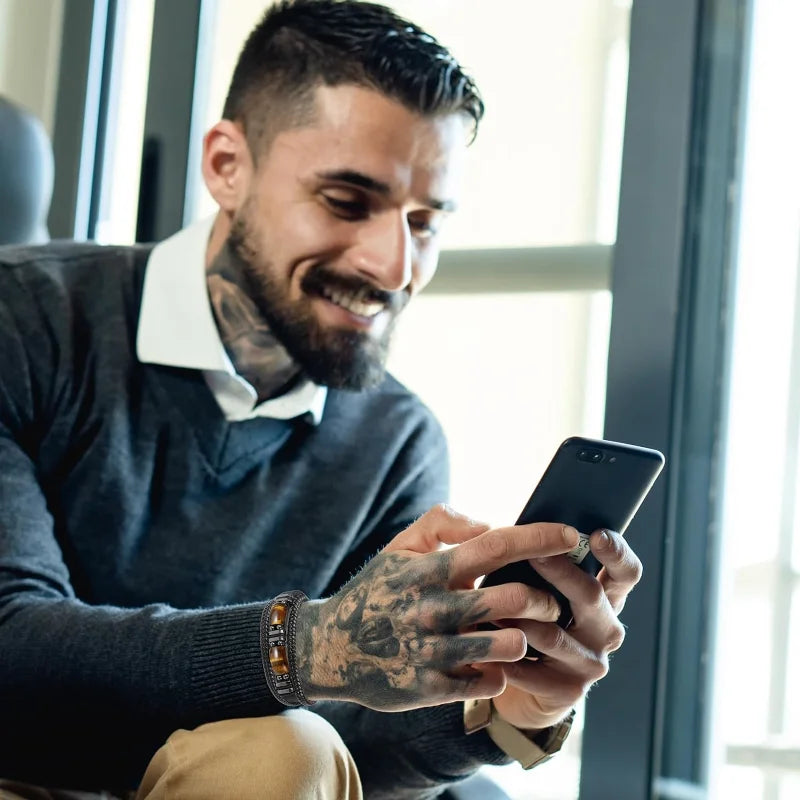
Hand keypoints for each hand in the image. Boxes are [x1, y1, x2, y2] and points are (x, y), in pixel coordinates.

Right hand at [295, 505, 579, 710]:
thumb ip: (442, 521)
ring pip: (508, 642)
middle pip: (513, 598)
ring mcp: (430, 651)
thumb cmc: (376, 591)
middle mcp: (431, 608)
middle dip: (544, 596)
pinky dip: (500, 670)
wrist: (330, 648)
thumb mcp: (400, 546)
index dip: (538, 538)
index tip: (571, 533)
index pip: (493, 545)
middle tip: (550, 598)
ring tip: (522, 630)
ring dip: (525, 635)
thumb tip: (488, 524)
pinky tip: (492, 660)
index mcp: (428, 569)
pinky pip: (489, 680)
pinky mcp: (429, 688)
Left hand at [491, 529, 642, 731]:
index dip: (616, 553)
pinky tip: (485, 647)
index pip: (626, 572)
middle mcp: (606, 629)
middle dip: (560, 573)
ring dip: (521, 618)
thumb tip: (514, 526)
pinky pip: (532, 669)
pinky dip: (506, 655)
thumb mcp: (535, 583)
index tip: (595, 535)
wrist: (516, 677)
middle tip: (533, 556)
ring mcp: (591, 662)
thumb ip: (535, 556)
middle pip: (591, 597)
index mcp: (605, 597)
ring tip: (492, 604)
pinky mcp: (569, 691)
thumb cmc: (523, 614)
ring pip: (555, 635)